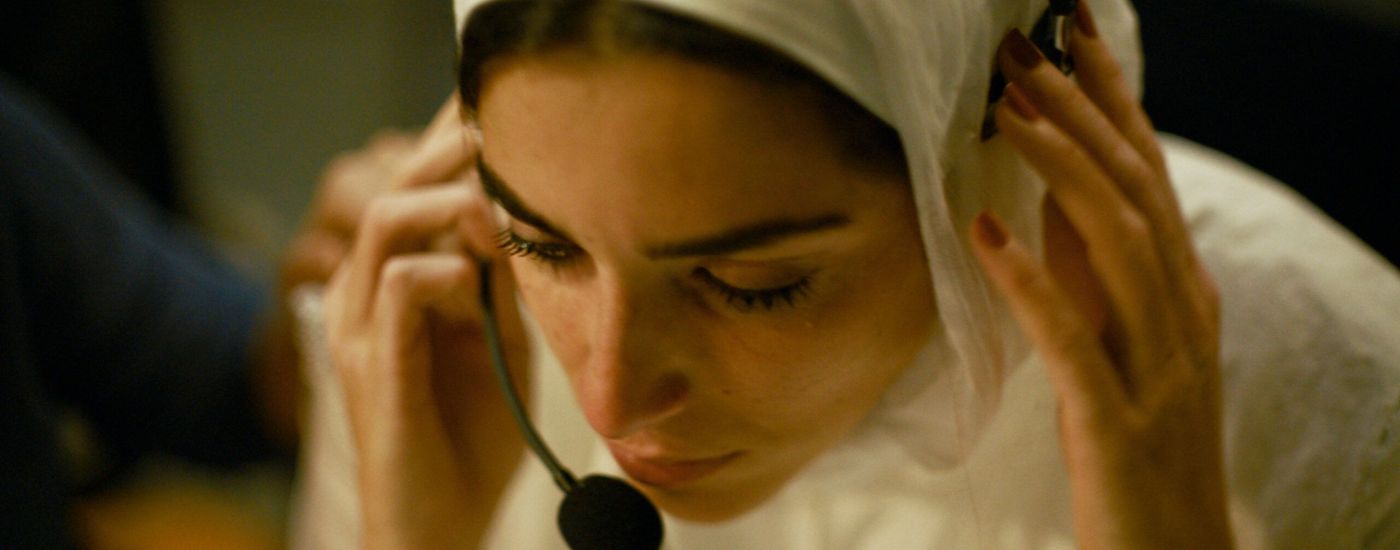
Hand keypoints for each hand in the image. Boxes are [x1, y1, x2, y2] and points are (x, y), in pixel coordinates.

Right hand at [321, 96, 529, 548]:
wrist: (440, 524)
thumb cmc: (474, 436)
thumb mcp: (505, 341)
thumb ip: (507, 281)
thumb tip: (525, 211)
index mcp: (396, 279)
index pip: (415, 186)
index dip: (453, 142)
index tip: (507, 114)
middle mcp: (367, 291)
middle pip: (396, 182)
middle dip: (452, 148)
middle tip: (504, 130)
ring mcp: (361, 324)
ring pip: (389, 221)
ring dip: (451, 203)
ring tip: (496, 212)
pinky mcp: (370, 363)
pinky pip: (400, 284)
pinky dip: (446, 274)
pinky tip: (477, 291)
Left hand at [969, 5, 1231, 548]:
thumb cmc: (1137, 448)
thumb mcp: (1122, 345)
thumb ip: (1096, 276)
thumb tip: (1047, 197)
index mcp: (1182, 293)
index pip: (1148, 174)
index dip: (1112, 98)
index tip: (1072, 31)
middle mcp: (1181, 316)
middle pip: (1135, 190)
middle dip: (1080, 109)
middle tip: (1021, 47)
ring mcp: (1155, 368)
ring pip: (1118, 243)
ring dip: (1060, 167)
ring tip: (1005, 110)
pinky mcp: (1115, 422)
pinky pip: (1072, 337)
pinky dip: (1030, 278)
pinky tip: (986, 230)